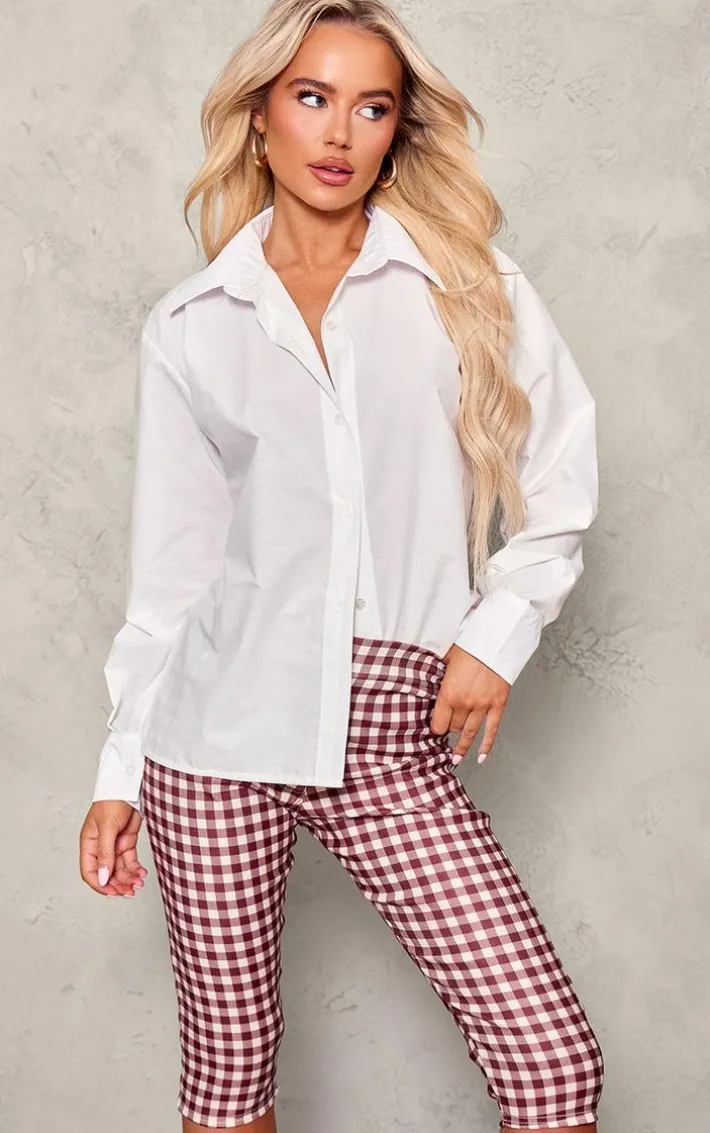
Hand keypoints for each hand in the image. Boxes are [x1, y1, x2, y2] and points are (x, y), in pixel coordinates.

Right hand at [79, 801, 148, 896]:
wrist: (130, 786)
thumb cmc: (112, 800)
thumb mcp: (107, 827)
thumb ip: (105, 854)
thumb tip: (102, 878)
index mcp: (88, 843)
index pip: (89, 871)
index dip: (99, 884)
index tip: (112, 892)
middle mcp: (100, 846)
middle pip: (106, 872)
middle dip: (117, 883)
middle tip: (129, 891)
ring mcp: (114, 844)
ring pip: (119, 868)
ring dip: (128, 878)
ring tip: (138, 884)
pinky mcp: (127, 840)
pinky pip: (129, 860)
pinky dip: (135, 868)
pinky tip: (141, 873)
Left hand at [430, 643, 510, 765]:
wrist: (497, 639)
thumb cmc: (470, 645)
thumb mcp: (445, 658)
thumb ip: (437, 673)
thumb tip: (427, 679)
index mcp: (448, 693)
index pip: (438, 723)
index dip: (435, 728)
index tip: (434, 729)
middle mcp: (465, 703)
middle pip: (454, 727)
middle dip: (449, 730)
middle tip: (446, 733)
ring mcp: (483, 706)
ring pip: (470, 733)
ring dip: (462, 747)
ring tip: (456, 758)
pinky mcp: (498, 704)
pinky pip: (492, 730)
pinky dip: (486, 746)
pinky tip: (480, 757)